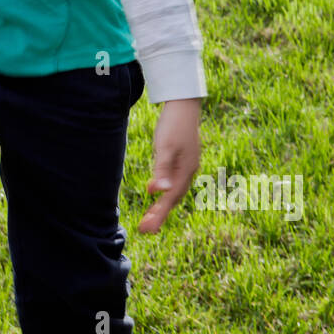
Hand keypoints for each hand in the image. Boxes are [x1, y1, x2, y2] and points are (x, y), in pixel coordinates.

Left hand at [138, 97, 200, 233]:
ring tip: (149, 217)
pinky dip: (163, 190)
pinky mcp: (182, 158)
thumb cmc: (173, 124)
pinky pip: (173, 180)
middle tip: (145, 230)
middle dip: (159, 214)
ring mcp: (187, 165)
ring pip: (173, 191)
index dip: (158, 215)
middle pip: (173, 198)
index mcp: (185, 171)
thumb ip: (162, 169)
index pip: (170, 199)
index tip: (146, 229)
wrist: (183, 104)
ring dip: (161, 205)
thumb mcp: (165, 147)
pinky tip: (153, 191)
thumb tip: (160, 192)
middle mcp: (189, 171)